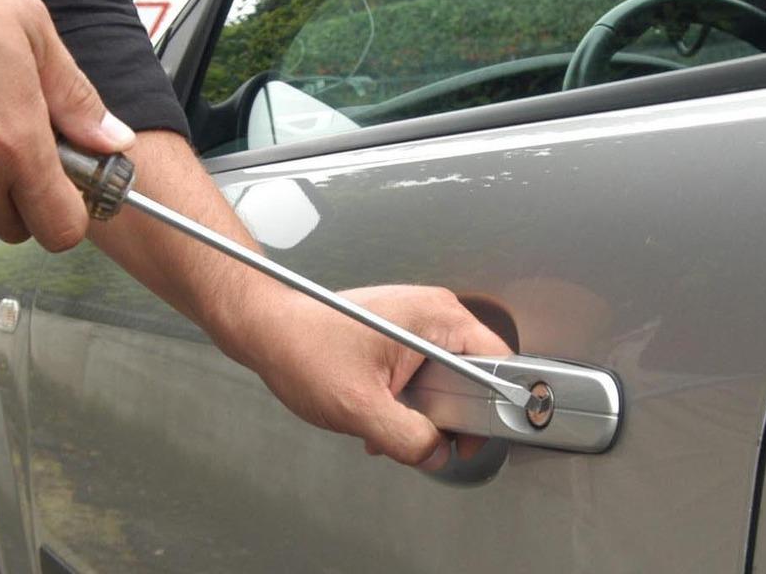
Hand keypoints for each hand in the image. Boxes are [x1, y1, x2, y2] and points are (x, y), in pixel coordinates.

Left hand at [227, 284, 512, 469]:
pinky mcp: (399, 332)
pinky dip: (406, 400)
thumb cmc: (303, 348)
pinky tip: (378, 414)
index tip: (472, 436)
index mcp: (437, 317)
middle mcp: (433, 312)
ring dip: (421, 412)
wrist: (267, 329)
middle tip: (423, 436)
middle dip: (447, 415)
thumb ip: (409, 438)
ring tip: (388, 423)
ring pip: (444, 379)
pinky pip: (422, 373)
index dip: (491, 407)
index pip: (498, 362)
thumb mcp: (361, 407)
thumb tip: (438, 454)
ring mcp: (415, 320)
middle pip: (473, 375)